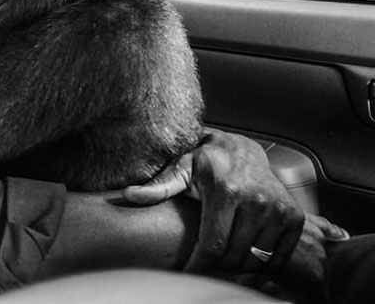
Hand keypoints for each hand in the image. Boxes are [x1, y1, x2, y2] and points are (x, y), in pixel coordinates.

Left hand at [119, 129, 345, 276]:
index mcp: (226, 191)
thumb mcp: (181, 168)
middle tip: (204, 263)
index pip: (213, 245)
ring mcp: (277, 209)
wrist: (242, 149)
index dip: (198, 265)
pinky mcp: (292, 217)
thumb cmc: (206, 161)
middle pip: (233, 257)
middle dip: (216, 266)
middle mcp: (256, 200)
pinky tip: (243, 253)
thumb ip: (159, 186)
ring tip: (221, 258)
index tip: (187, 273)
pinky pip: (277, 256)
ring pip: (255, 260)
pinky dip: (261, 263)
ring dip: (237, 266)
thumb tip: (129, 194)